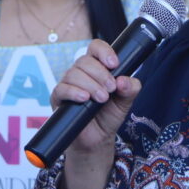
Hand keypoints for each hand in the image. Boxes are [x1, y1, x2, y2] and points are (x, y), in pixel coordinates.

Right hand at [51, 39, 142, 156]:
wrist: (96, 139)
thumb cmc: (108, 116)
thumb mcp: (125, 102)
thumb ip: (130, 89)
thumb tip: (124, 80)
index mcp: (97, 68)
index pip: (96, 48)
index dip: (104, 51)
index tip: (114, 64)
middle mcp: (81, 73)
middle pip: (85, 61)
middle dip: (101, 74)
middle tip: (111, 89)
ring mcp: (68, 84)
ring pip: (73, 73)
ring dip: (90, 85)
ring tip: (101, 99)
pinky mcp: (58, 98)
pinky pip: (62, 88)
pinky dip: (74, 92)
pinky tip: (84, 98)